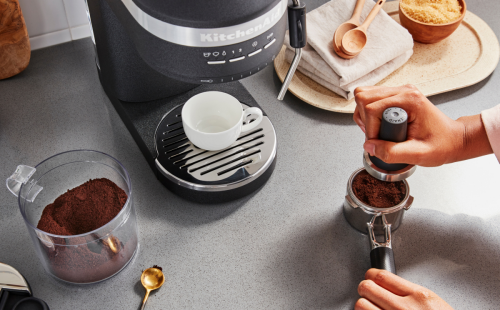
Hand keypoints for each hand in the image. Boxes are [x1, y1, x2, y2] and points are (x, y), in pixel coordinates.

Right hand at [353, 85, 491, 166]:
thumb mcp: (419, 154)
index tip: (379, 143)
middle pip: (364, 96)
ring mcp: (400, 91)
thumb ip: (392, 153)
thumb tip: (369, 146)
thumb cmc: (442, 144)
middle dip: (363, 119)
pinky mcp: (396, 96)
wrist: (455, 139)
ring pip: (364, 95)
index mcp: (410, 100)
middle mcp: (404, 91)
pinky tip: (378, 125)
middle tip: (375, 135)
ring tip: (376, 131)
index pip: (373, 108)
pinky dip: (368, 113)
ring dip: (363, 115)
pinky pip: (371, 98)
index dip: (370, 128)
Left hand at [355, 269, 453, 309]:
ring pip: (361, 305)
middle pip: (367, 287)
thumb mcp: (432, 302)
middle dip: (366, 288)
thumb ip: (410, 292)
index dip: (371, 275)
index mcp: (418, 297)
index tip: (370, 277)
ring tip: (370, 306)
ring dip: (364, 305)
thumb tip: (386, 284)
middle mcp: (404, 309)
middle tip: (368, 292)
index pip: (382, 276)